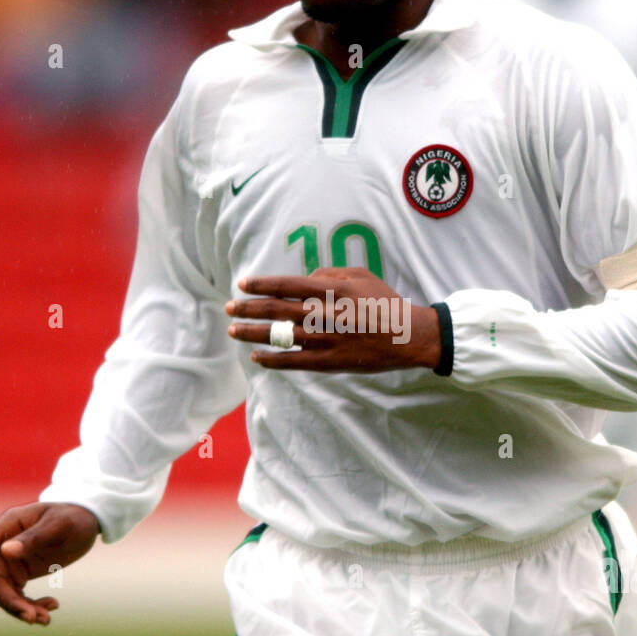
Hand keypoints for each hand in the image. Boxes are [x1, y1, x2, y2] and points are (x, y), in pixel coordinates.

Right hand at [0, 502, 100, 624]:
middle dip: (10, 602)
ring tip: (46, 619)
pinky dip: (31, 605)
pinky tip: (52, 605)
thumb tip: (5, 550)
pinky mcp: (21, 572)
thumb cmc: (74, 517)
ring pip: (4, 592)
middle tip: (32, 618)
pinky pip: (17, 595)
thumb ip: (35, 537)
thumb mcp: (60, 525)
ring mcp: (12, 560)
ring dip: (21, 608)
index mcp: (9, 524)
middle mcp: (4, 543)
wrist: (87, 521)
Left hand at [226, 267, 441, 372]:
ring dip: (252, 333)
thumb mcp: (360, 276)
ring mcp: (324, 339)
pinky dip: (272, 359)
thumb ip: (329, 274)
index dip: (261, 285)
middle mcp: (323, 314)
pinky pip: (293, 361)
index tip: (242, 284)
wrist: (407, 336)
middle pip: (276, 310)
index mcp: (330, 290)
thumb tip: (304, 278)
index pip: (286, 285)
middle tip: (229, 307)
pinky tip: (256, 357)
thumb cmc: (384, 303)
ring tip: (233, 330)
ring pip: (279, 336)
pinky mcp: (328, 361)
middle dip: (248, 308)